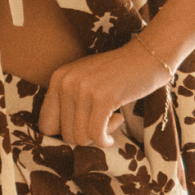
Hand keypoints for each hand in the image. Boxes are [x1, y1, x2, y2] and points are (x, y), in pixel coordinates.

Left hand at [38, 39, 169, 147]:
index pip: (46, 125)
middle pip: (66, 135)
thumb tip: (54, 135)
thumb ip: (68, 101)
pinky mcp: (103, 98)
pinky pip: (97, 134)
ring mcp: (84, 90)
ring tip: (112, 120)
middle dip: (87, 136)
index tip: (84, 127)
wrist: (148, 56)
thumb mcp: (84, 79)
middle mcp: (66, 82)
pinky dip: (106, 139)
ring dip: (99, 136)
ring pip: (81, 137)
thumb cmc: (118, 73)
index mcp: (58, 78)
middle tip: (104, 123)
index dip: (65, 132)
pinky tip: (118, 122)